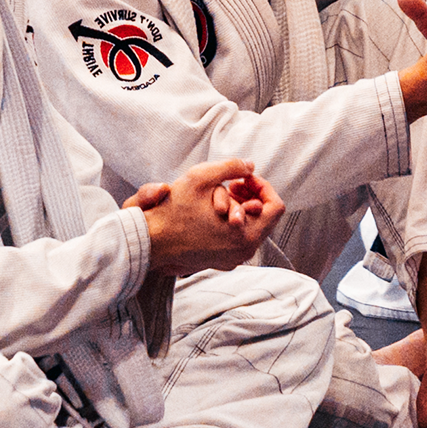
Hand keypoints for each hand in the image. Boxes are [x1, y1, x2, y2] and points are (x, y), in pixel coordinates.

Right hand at [141, 159, 284, 276]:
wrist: (150, 241)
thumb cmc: (173, 211)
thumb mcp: (201, 177)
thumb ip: (231, 166)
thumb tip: (250, 165)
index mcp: (246, 234)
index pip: (276, 207)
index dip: (263, 186)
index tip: (243, 178)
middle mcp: (244, 251)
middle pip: (264, 218)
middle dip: (250, 196)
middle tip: (230, 185)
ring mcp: (232, 259)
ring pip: (249, 229)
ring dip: (239, 209)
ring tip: (217, 196)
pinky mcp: (220, 261)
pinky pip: (236, 239)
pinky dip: (230, 223)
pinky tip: (210, 212)